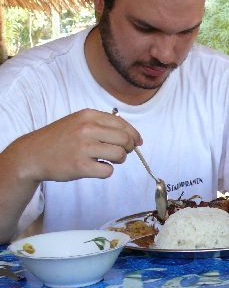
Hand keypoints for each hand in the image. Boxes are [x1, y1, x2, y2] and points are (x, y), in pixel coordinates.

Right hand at [10, 109, 141, 182]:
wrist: (32, 154)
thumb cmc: (60, 139)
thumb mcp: (78, 122)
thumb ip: (103, 125)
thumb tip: (134, 137)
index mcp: (88, 116)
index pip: (123, 124)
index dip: (134, 135)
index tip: (137, 142)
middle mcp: (87, 129)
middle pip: (126, 140)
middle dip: (128, 148)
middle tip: (119, 153)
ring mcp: (84, 147)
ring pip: (120, 155)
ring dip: (118, 160)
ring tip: (105, 159)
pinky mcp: (81, 165)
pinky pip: (108, 171)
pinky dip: (105, 171)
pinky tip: (94, 167)